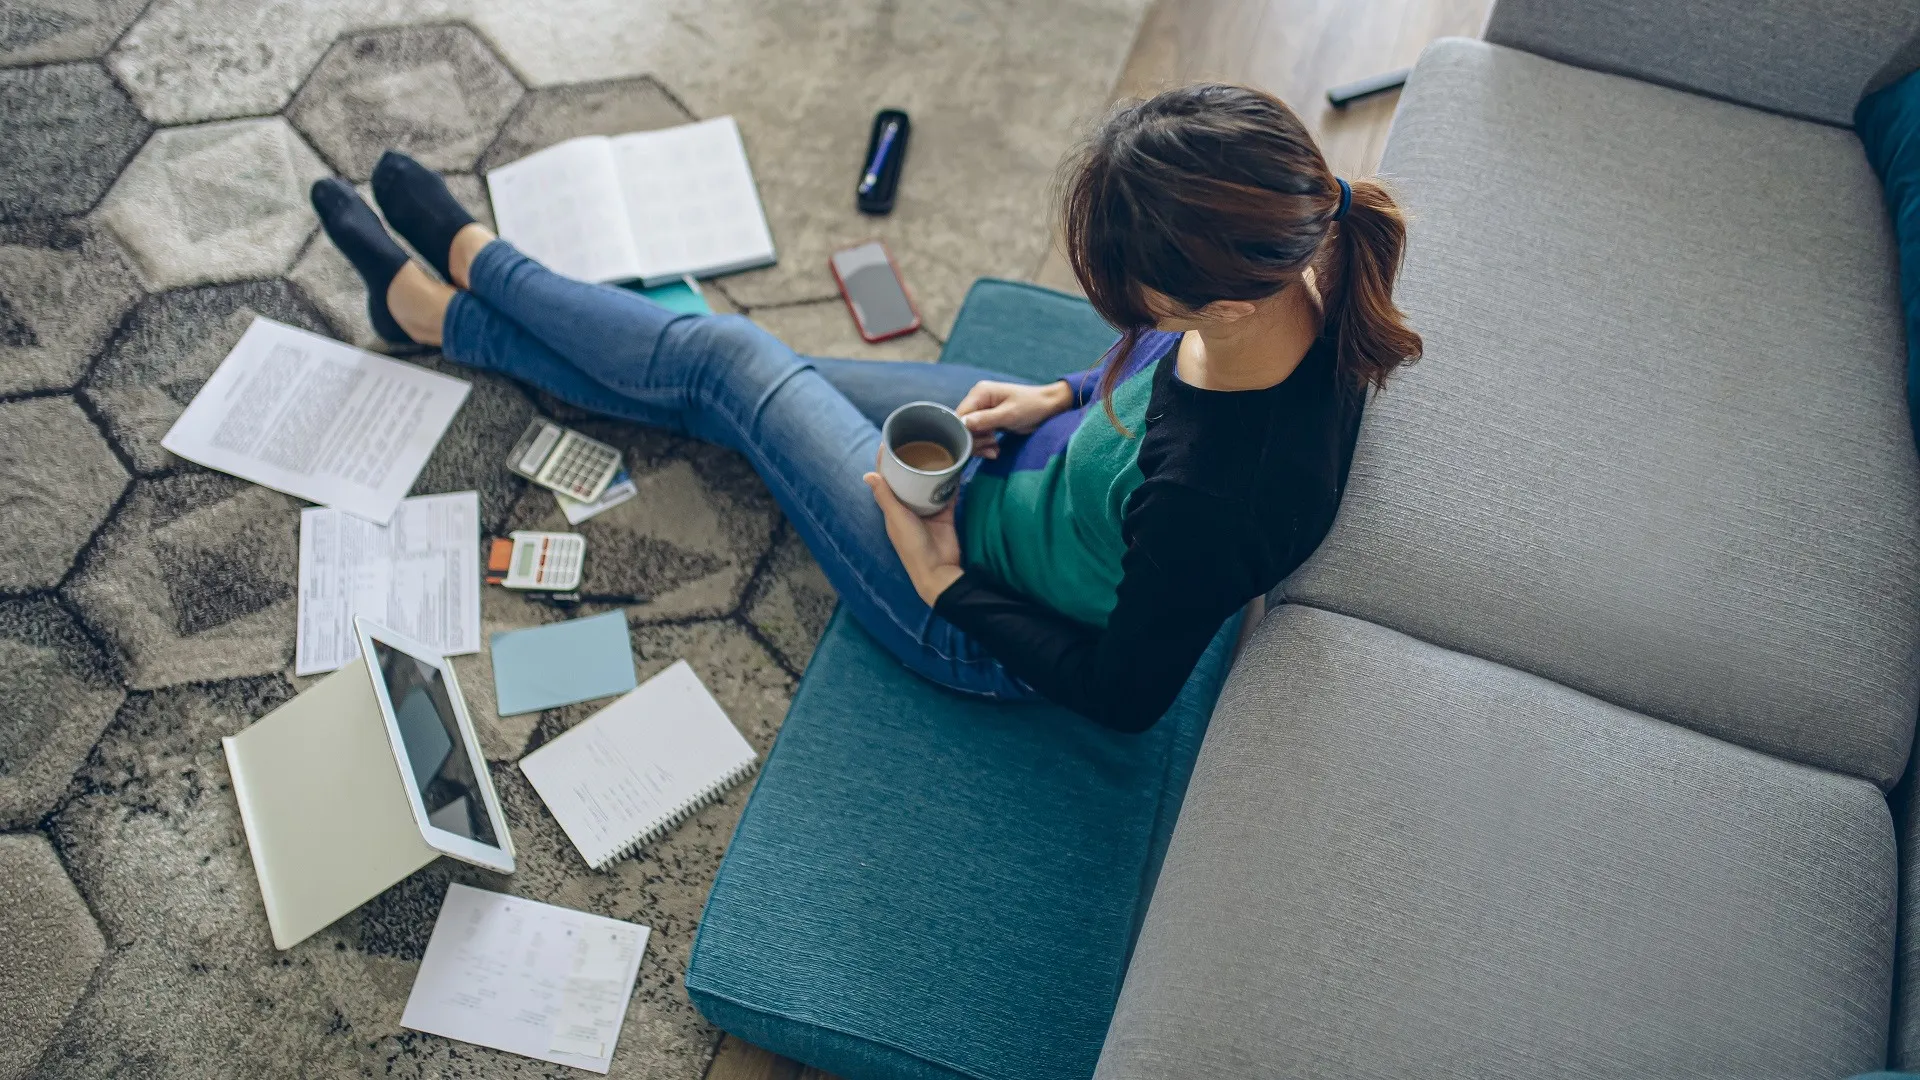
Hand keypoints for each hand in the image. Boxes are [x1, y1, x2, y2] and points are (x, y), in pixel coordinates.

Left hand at [865, 451, 963, 605]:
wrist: (939, 569)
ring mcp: (928, 510)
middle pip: (909, 479)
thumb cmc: (912, 546)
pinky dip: (950, 482)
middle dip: (912, 462)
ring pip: (928, 485)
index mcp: (893, 508)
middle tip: (919, 439)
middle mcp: (909, 507)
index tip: (891, 441)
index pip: (887, 480)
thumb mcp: (897, 519)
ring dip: (932, 470)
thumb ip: (885, 497)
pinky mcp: (945, 514)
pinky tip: (955, 465)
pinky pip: (948, 494)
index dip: (887, 462)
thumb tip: (867, 474)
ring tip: (937, 447)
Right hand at [954, 380, 1073, 458]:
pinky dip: (986, 445)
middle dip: (975, 441)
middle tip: (991, 447)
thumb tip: (962, 424)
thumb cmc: (1032, 406)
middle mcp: (978, 399)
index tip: (977, 444)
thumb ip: (985, 420)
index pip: (960, 415)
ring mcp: (983, 410)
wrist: (1050, 407)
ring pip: (971, 433)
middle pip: (963, 426)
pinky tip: (995, 450)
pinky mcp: (989, 420)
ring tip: (995, 450)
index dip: (964, 433)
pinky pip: (980, 435)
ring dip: (981, 445)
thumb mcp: (1009, 415)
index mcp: (980, 393)